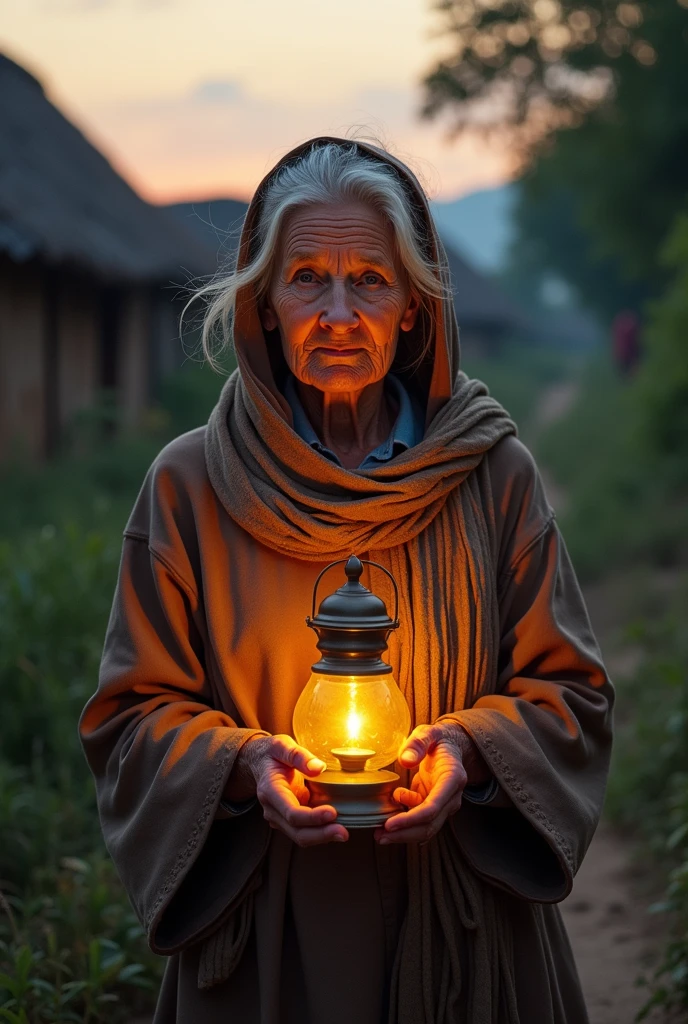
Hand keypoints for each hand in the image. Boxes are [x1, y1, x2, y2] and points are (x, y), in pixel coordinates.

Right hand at [239, 734, 348, 846]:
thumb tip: (318, 768)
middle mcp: (272, 809)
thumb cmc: (272, 753)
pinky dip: (320, 831)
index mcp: (270, 791)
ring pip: (300, 836)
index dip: (312, 817)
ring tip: (342, 833)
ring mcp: (279, 817)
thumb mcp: (282, 745)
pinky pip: (304, 831)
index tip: (332, 813)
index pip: (291, 813)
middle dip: (321, 835)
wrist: (259, 762)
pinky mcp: (288, 820)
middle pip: (297, 831)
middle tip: (343, 833)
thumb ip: (298, 755)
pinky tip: (335, 827)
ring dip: (322, 836)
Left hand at [374, 722, 481, 844]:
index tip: (391, 824)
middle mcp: (452, 796)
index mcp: (453, 778)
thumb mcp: (428, 733)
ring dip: (403, 834)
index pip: (433, 807)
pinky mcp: (434, 806)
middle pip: (429, 824)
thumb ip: (417, 743)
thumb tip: (405, 760)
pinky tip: (389, 819)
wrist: (450, 746)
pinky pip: (420, 821)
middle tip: (380, 835)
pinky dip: (405, 824)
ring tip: (380, 834)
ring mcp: (444, 804)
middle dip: (404, 833)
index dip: (412, 819)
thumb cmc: (438, 740)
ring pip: (426, 828)